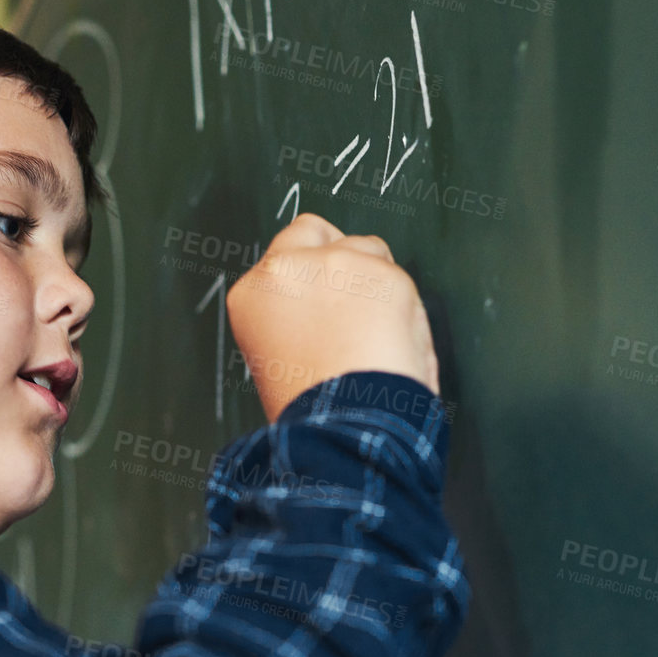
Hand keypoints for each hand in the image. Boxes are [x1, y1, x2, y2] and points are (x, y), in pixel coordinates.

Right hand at [225, 212, 439, 423]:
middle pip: (317, 230)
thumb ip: (293, 315)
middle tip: (352, 301)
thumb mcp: (276, 355)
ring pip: (367, 248)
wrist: (340, 427)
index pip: (283, 256)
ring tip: (375, 335)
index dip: (308, 280)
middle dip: (336, 254)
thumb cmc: (311, 410)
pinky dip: (405, 310)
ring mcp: (336, 265)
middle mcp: (287, 268)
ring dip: (374, 280)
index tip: (323, 304)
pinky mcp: (384, 275)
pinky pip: (401, 281)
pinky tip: (396, 344)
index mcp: (252, 294)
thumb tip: (326, 304)